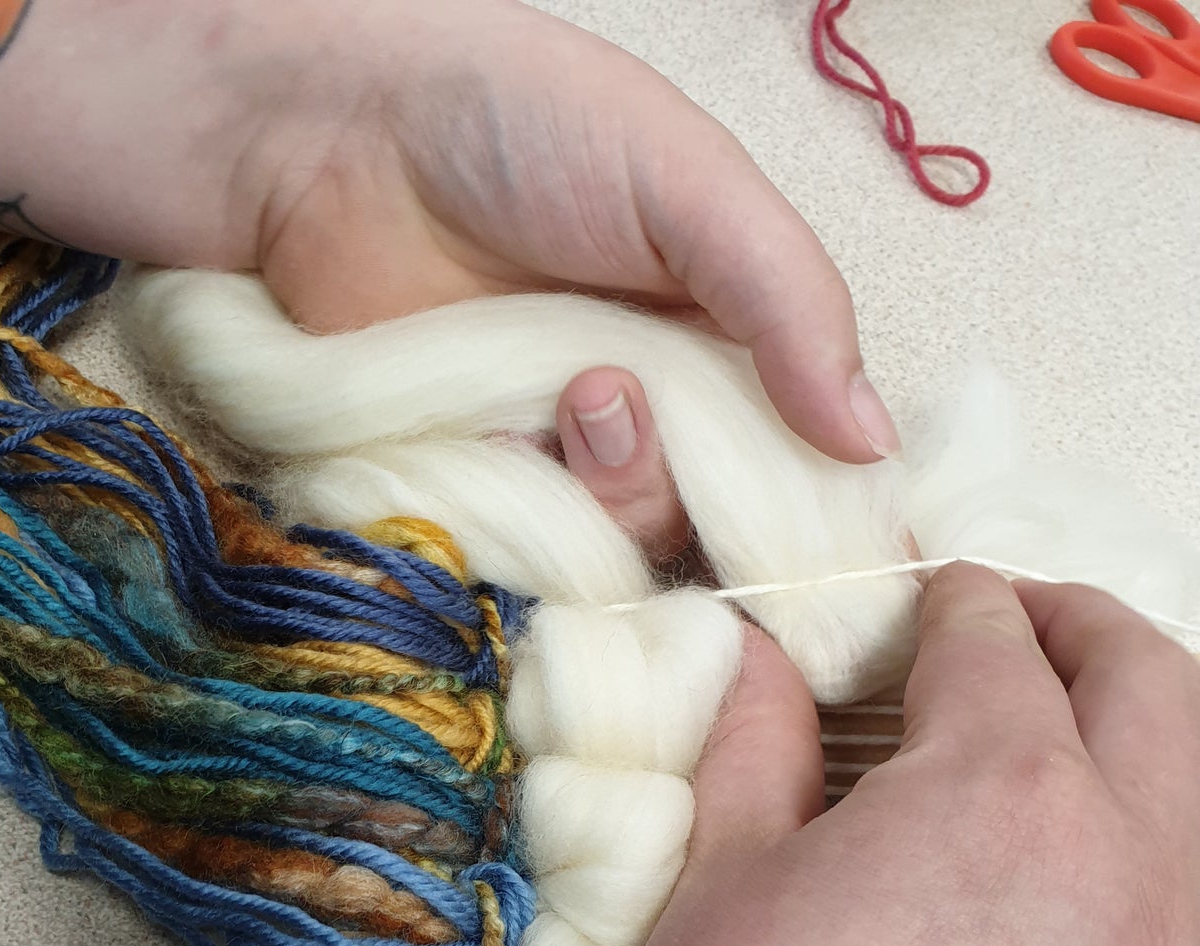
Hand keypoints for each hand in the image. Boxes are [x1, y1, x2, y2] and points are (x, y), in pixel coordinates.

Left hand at [0, 0, 896, 471]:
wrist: (325, 144)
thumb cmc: (513, 128)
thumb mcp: (686, 185)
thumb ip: (788, 300)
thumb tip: (873, 442)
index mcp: (722, 343)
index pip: (801, 458)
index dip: (820, 504)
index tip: (837, 540)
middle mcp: (651, 419)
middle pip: (719, 527)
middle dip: (696, 487)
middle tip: (622, 396)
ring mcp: (558, 467)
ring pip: (629, 554)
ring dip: (616, 490)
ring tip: (572, 391)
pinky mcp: (476, 500)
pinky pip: (531, 563)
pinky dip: (535, 528)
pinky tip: (509, 445)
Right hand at [538, 563, 1199, 945]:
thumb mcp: (720, 879)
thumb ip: (760, 743)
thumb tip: (767, 663)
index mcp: (1001, 797)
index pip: (995, 645)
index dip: (951, 601)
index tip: (926, 594)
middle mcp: (1127, 871)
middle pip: (1151, 683)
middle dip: (1079, 626)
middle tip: (1010, 622)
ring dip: (1144, 724)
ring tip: (1060, 727)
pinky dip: (1160, 841)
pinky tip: (1078, 866)